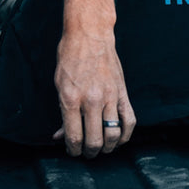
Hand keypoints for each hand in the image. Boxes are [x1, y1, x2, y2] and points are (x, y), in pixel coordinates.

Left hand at [53, 29, 135, 156]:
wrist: (90, 35)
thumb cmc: (70, 58)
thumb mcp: (59, 84)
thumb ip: (61, 112)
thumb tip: (60, 136)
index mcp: (70, 99)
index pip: (74, 137)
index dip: (73, 151)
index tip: (73, 152)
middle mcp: (91, 100)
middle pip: (94, 141)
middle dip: (89, 153)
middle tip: (86, 153)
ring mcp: (109, 96)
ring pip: (112, 135)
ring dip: (107, 148)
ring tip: (102, 148)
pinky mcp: (122, 92)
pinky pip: (129, 121)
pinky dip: (125, 135)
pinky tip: (118, 139)